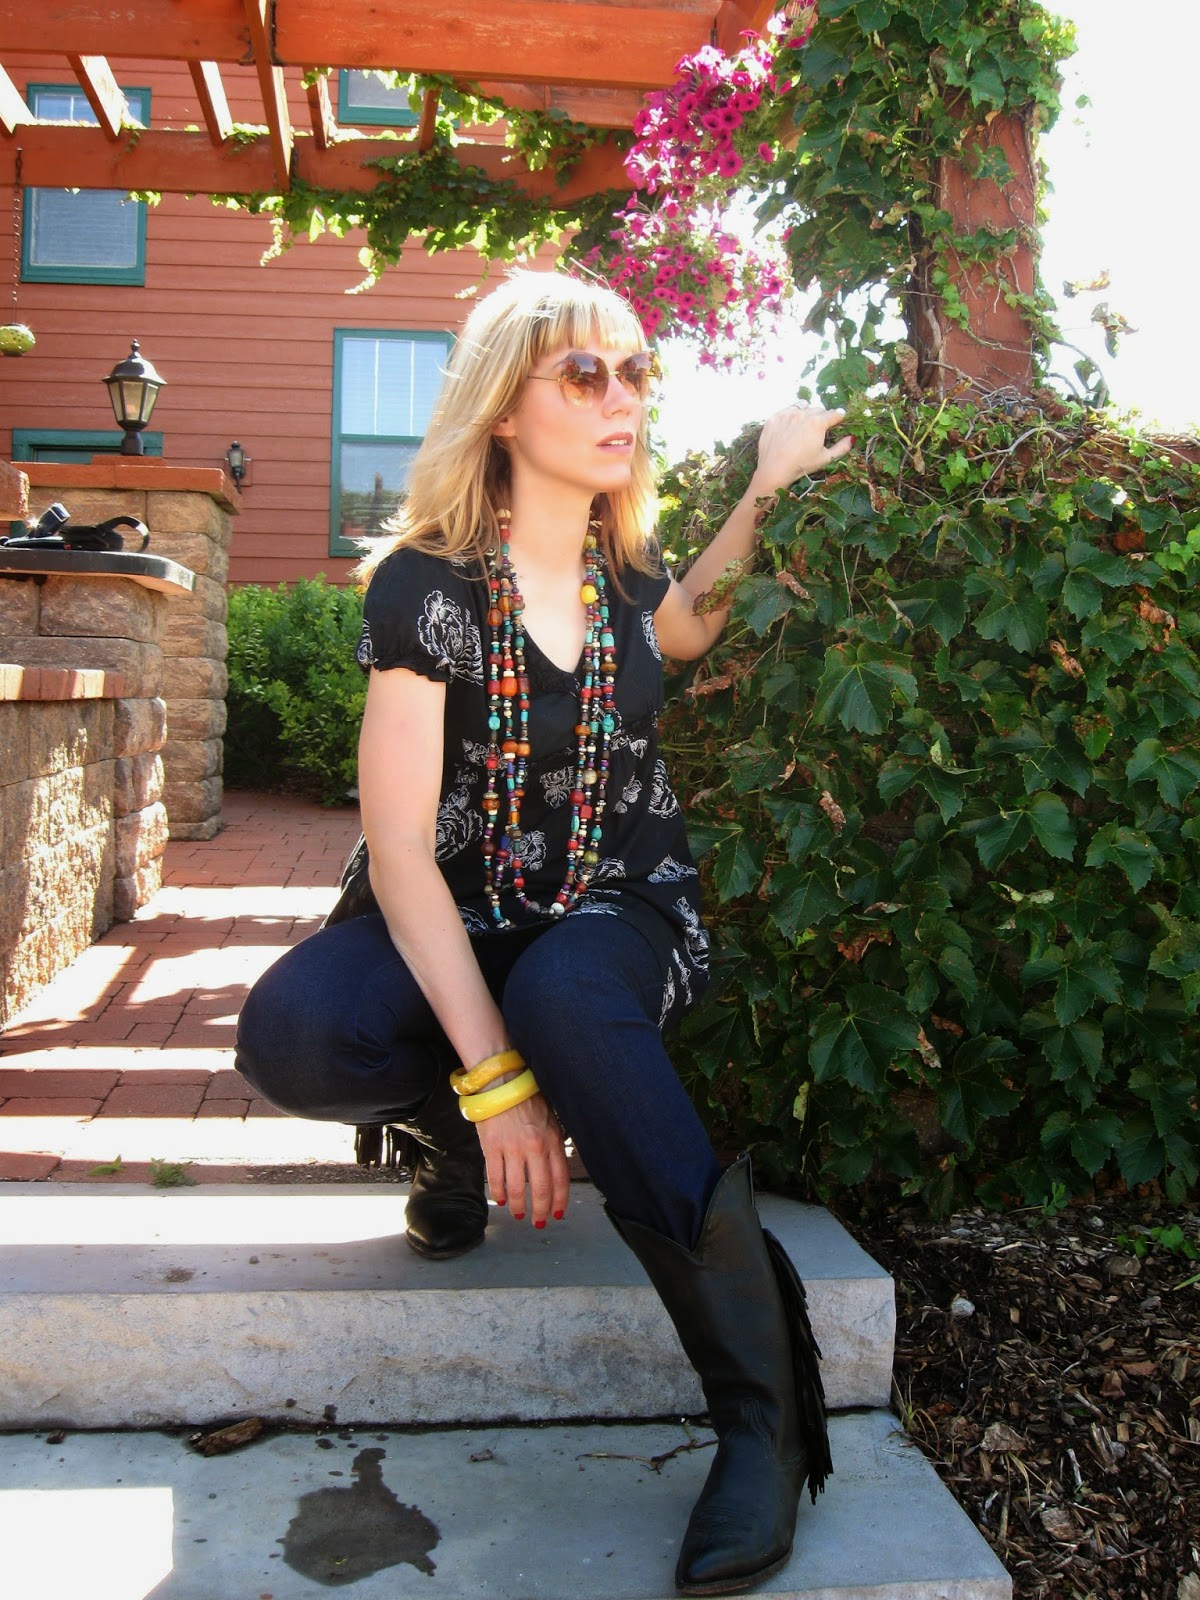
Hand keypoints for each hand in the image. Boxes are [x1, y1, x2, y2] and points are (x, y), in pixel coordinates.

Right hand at [474, 1091, 570, 1227]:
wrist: (501, 1081)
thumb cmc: (527, 1098)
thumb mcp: (551, 1118)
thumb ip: (555, 1143)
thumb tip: (559, 1168)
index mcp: (552, 1140)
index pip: (560, 1179)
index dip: (560, 1201)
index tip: (558, 1213)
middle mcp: (534, 1147)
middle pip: (541, 1189)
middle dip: (541, 1210)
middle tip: (539, 1222)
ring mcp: (512, 1148)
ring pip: (517, 1188)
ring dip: (519, 1206)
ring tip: (519, 1214)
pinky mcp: (491, 1147)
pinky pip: (495, 1178)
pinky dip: (499, 1193)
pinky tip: (501, 1200)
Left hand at [751, 403, 852, 496]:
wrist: (774, 470)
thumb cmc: (802, 465)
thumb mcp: (825, 458)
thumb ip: (842, 447)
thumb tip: (852, 438)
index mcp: (818, 422)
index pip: (835, 414)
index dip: (839, 418)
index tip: (838, 421)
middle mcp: (803, 413)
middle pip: (819, 409)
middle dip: (822, 417)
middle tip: (818, 429)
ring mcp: (787, 414)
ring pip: (803, 406)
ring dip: (807, 412)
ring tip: (804, 425)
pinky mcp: (775, 417)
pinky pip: (787, 410)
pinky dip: (792, 415)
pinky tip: (790, 427)